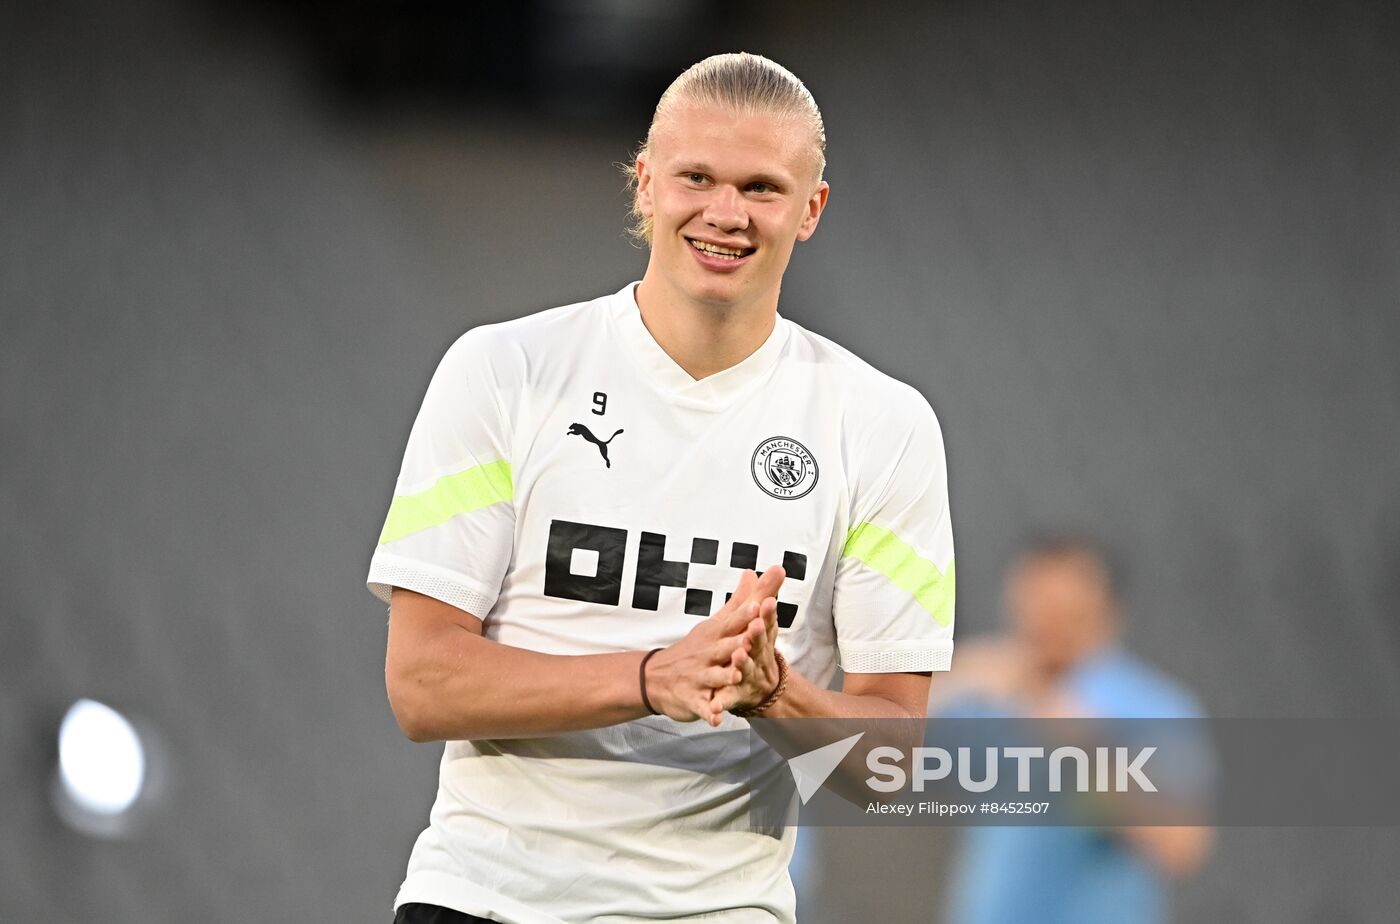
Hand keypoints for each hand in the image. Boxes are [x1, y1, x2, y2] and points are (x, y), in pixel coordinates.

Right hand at [645, 566, 784, 725]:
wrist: (656, 677)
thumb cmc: (694, 648)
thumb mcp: (716, 622)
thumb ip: (740, 599)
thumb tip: (754, 571)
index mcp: (715, 634)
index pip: (733, 622)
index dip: (746, 614)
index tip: (761, 601)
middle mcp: (707, 654)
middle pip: (724, 647)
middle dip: (738, 643)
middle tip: (751, 636)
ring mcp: (699, 677)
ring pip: (713, 677)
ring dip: (724, 677)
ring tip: (736, 676)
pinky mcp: (693, 699)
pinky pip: (702, 706)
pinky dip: (709, 712)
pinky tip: (717, 718)